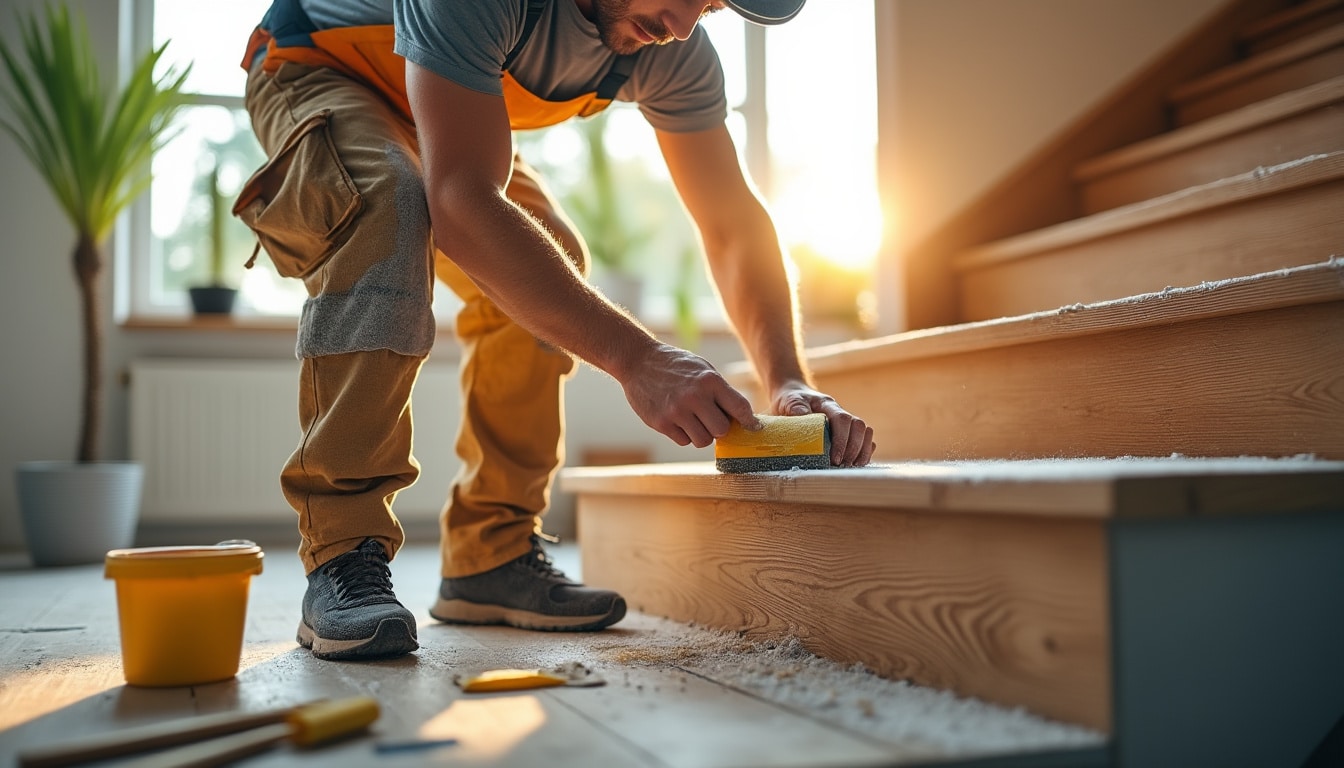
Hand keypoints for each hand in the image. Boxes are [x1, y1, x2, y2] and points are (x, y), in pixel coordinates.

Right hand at [620, 343, 760, 447]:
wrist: (638, 361)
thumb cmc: (676, 366)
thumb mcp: (703, 369)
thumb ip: (721, 392)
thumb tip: (743, 418)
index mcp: (709, 381)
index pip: (740, 408)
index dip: (749, 421)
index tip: (753, 427)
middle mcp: (695, 397)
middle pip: (722, 431)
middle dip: (718, 428)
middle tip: (710, 419)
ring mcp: (676, 411)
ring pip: (703, 441)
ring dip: (701, 434)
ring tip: (692, 418)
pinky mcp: (661, 423)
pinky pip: (683, 441)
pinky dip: (683, 434)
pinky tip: (676, 419)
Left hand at [772, 384, 875, 466]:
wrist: (794, 394)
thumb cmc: (791, 400)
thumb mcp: (790, 401)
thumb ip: (796, 408)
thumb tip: (803, 416)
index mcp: (827, 405)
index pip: (842, 419)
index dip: (842, 439)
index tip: (835, 458)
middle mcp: (840, 412)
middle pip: (858, 427)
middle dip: (853, 448)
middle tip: (842, 465)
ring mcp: (846, 421)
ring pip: (865, 433)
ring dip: (862, 451)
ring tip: (851, 466)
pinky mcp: (847, 431)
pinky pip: (865, 439)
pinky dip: (864, 452)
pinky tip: (856, 464)